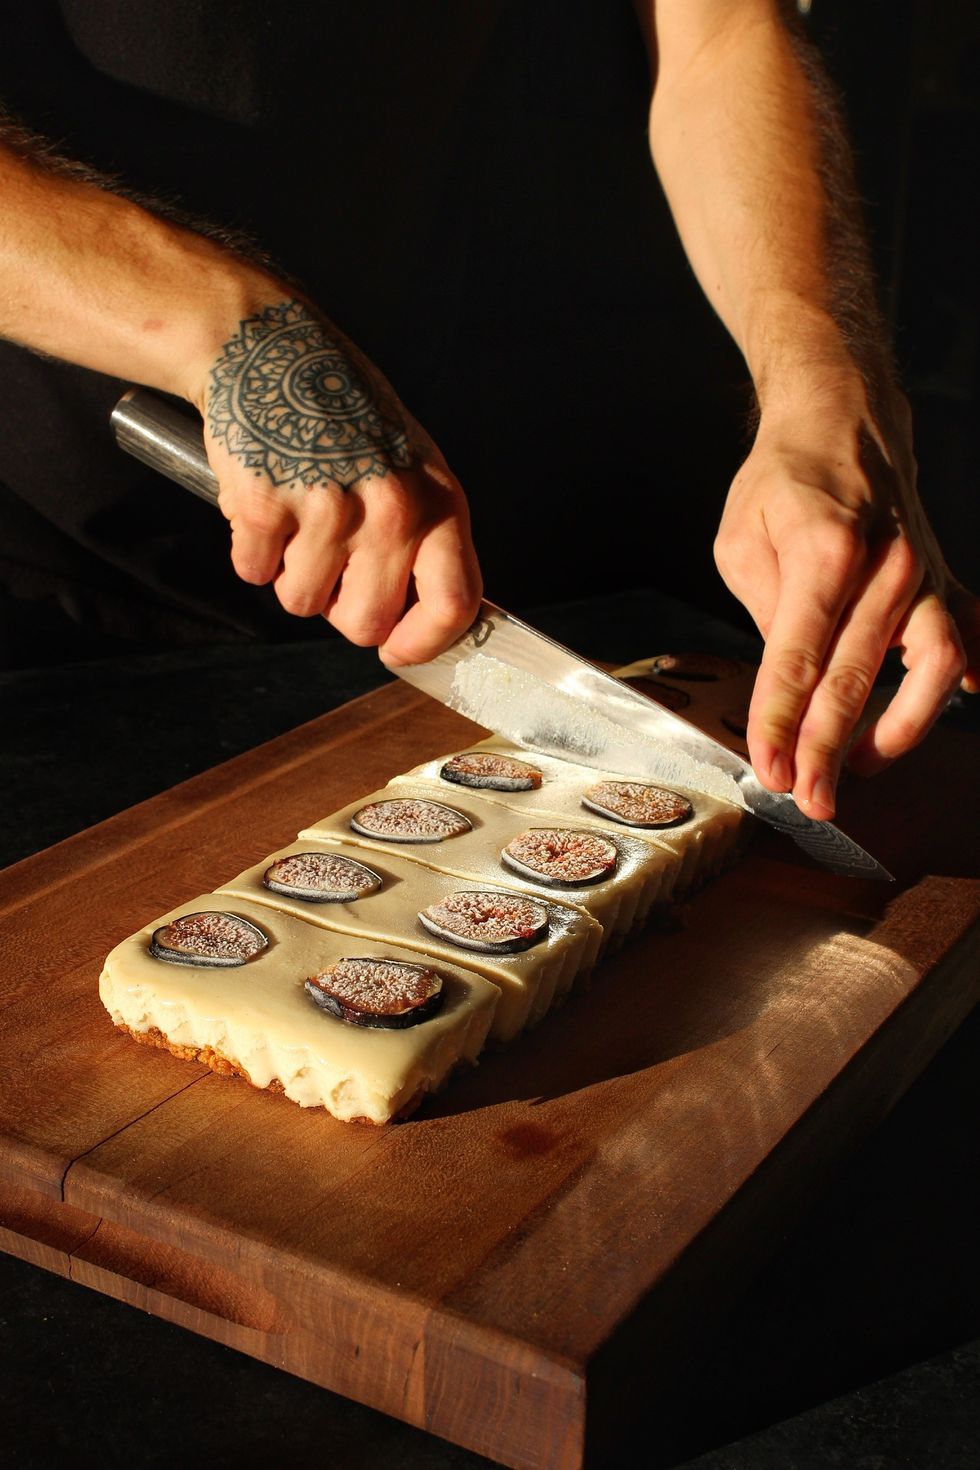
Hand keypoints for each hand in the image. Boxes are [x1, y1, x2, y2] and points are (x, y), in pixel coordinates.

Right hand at [199, 297, 481, 663]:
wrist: (270, 348)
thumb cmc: (343, 411)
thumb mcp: (411, 467)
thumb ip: (425, 538)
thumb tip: (426, 620)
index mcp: (437, 501)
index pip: (455, 603)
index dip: (424, 643)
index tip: (397, 651)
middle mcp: (391, 508)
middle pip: (366, 623)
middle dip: (340, 609)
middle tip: (330, 565)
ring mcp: (327, 507)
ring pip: (302, 603)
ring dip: (290, 572)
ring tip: (295, 514)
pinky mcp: (265, 504)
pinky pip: (253, 571)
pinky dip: (250, 548)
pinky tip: (265, 499)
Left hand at [714, 380, 979, 818]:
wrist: (843, 416)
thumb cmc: (784, 479)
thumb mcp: (743, 539)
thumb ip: (766, 609)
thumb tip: (789, 679)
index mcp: (823, 552)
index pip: (797, 659)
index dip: (779, 724)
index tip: (768, 770)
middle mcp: (884, 566)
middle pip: (857, 679)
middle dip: (829, 750)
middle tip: (809, 797)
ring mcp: (922, 573)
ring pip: (933, 668)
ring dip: (902, 728)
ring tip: (864, 765)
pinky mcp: (942, 578)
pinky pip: (969, 634)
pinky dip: (973, 675)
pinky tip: (969, 702)